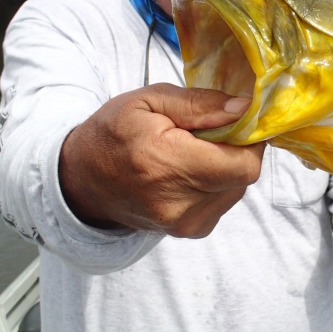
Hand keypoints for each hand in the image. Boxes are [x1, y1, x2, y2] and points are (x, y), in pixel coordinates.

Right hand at [59, 83, 263, 237]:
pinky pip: (225, 199)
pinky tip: (192, 170)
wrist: (82, 181)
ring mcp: (186, 223)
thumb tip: (244, 108)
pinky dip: (218, 181)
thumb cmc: (114, 133)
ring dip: (227, 165)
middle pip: (243, 175)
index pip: (243, 164)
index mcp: (166, 164)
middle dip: (238, 148)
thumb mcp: (149, 100)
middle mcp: (179, 203)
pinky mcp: (191, 230)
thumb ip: (200, 103)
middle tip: (212, 131)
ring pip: (237, 186)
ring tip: (196, 150)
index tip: (238, 120)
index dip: (251, 139)